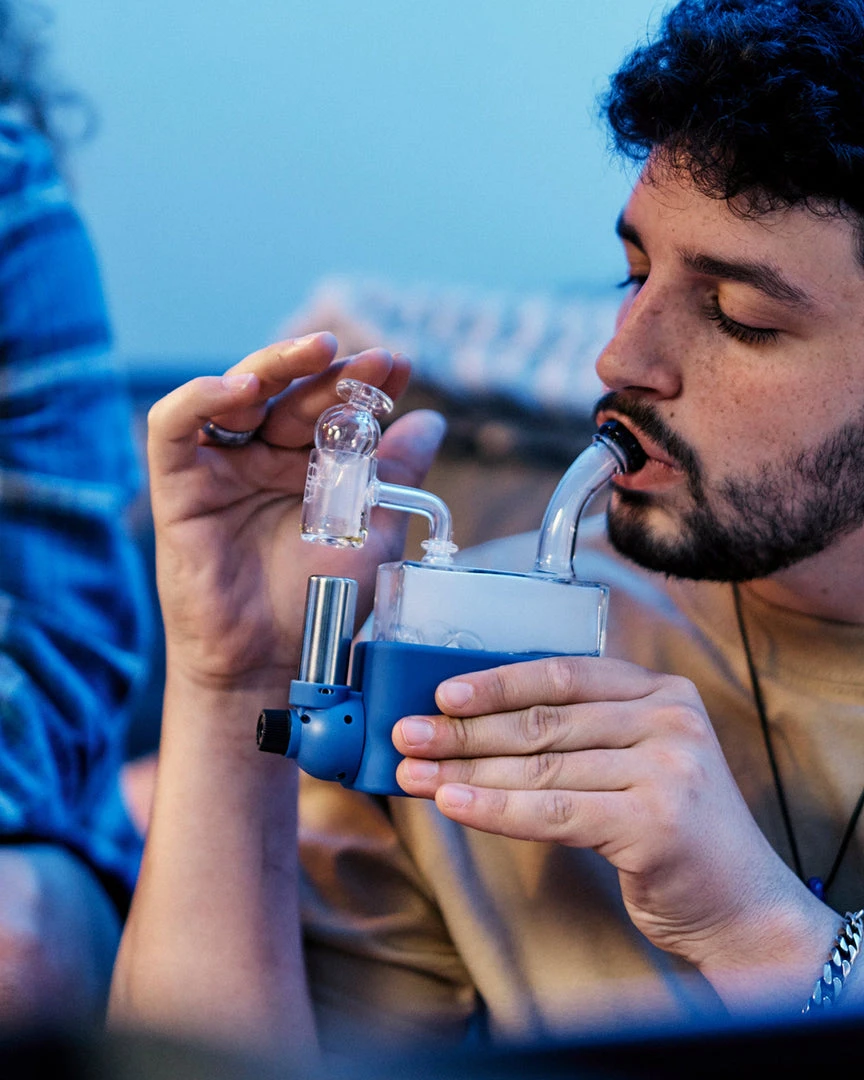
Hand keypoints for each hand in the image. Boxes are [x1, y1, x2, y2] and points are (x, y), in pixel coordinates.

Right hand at [147, 333, 444, 691]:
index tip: (400, 366)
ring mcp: (220, 466)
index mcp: (307, 464)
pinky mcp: (178, 485)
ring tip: (316, 352)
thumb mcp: (371, 529)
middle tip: (372, 360)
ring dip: (272, 366)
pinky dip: (201, 399)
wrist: (274, 659)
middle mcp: (263, 457)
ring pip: (236, 395)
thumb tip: (431, 422)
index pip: (332, 406)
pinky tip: (240, 390)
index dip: (364, 383)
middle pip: (290, 396)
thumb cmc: (320, 598)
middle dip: (331, 372)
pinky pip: (174, 427)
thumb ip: (396, 474)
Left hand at [393, 655, 825, 982]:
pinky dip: (495, 807)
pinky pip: (554, 813)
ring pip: (542, 766)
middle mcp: (670, 721)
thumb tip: (479, 728)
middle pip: (545, 720)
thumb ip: (583, 736)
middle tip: (409, 736)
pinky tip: (453, 803)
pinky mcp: (656, 824)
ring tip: (416, 775)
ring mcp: (667, 770)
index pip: (564, 674)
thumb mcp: (640, 763)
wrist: (743, 907)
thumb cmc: (675, 832)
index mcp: (663, 692)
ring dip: (467, 770)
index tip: (443, 694)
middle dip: (466, 729)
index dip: (498, 682)